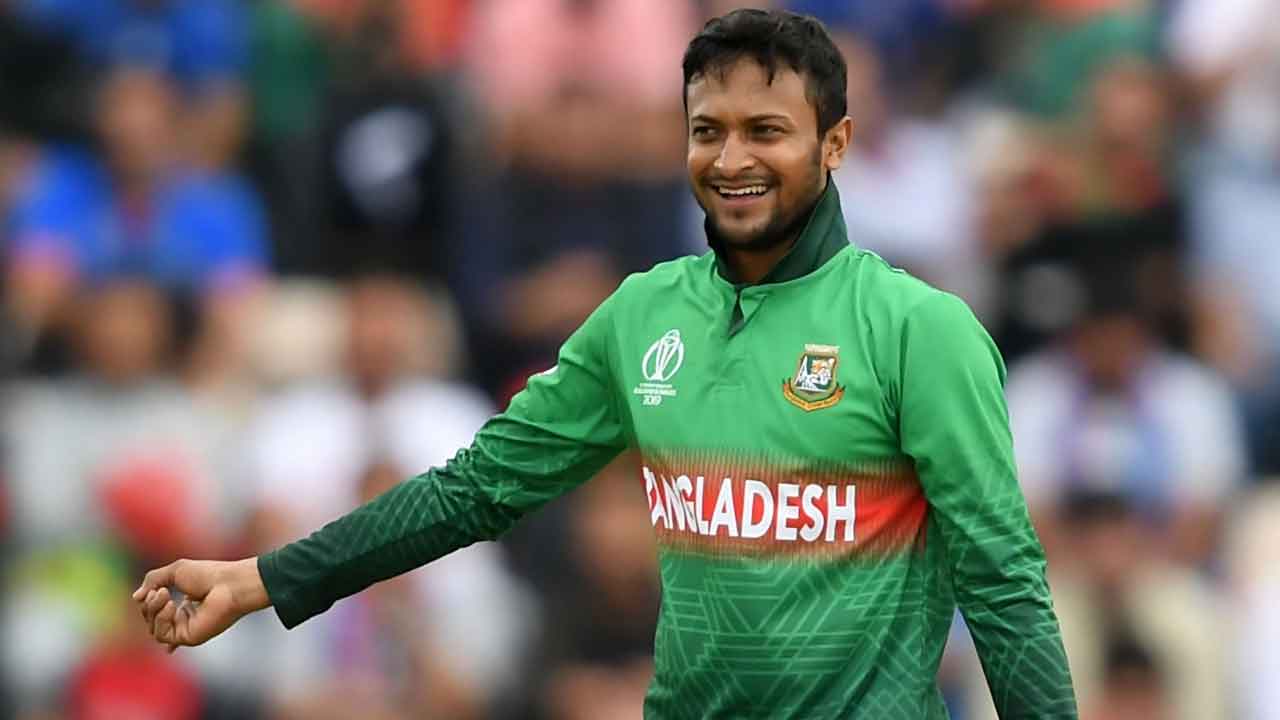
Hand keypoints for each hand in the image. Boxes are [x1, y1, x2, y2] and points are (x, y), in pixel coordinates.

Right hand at [132, 557, 270, 651]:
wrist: (230, 584)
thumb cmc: (209, 574)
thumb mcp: (175, 571)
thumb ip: (153, 580)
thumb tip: (136, 597)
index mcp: (186, 604)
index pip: (156, 611)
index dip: (148, 604)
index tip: (154, 591)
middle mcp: (186, 619)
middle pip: (151, 620)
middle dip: (149, 604)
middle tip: (161, 590)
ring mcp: (187, 629)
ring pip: (153, 629)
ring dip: (152, 610)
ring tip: (164, 593)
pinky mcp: (189, 638)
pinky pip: (162, 636)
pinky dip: (161, 619)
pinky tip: (172, 605)